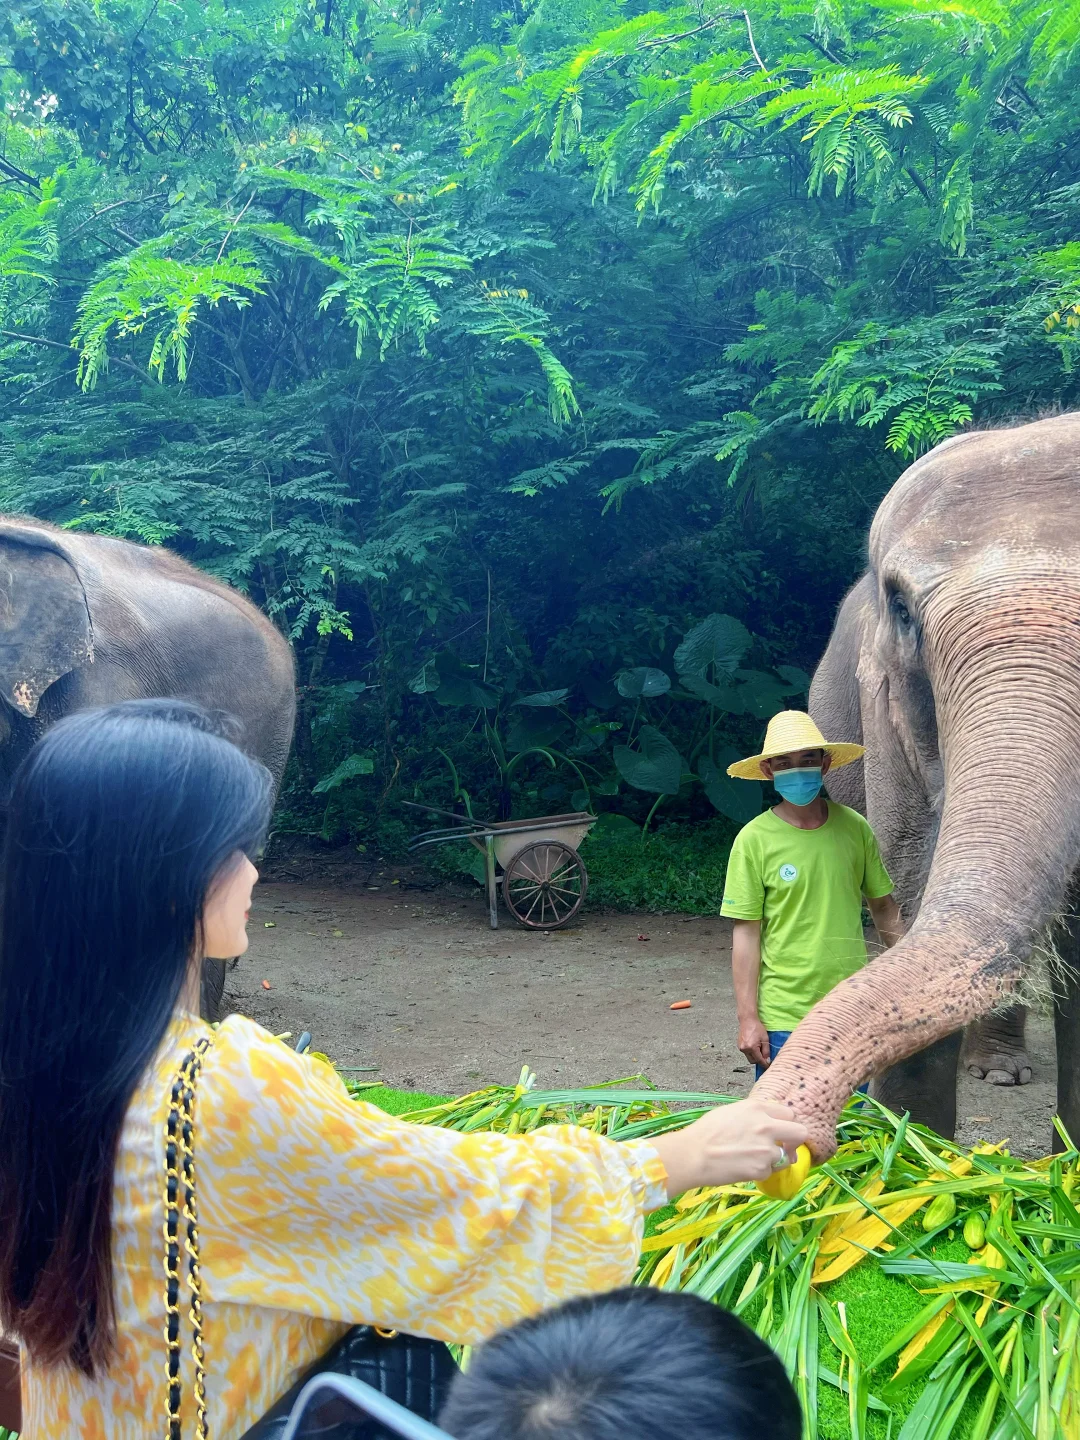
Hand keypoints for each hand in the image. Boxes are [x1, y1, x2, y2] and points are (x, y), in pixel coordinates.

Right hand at [651, 1100, 808, 1197]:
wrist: (693, 1155)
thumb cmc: (706, 1131)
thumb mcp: (731, 1111)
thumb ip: (754, 1114)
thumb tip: (770, 1121)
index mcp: (757, 1108)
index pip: (789, 1113)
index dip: (785, 1123)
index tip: (780, 1131)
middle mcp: (766, 1126)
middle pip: (800, 1132)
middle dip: (795, 1141)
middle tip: (785, 1147)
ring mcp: (766, 1149)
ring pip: (788, 1157)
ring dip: (777, 1159)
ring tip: (758, 1160)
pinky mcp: (762, 1170)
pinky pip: (770, 1172)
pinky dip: (761, 1172)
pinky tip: (745, 1168)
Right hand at [738, 1017, 770, 1067]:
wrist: (747, 1020)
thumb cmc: (757, 1028)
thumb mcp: (765, 1039)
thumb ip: (766, 1051)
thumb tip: (767, 1060)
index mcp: (751, 1047)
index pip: (759, 1060)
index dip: (764, 1064)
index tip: (768, 1067)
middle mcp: (744, 1049)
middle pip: (753, 1061)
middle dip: (759, 1060)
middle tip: (764, 1055)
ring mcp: (740, 1048)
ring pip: (749, 1057)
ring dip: (754, 1056)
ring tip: (759, 1048)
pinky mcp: (739, 1045)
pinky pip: (746, 1053)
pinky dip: (751, 1052)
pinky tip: (754, 1045)